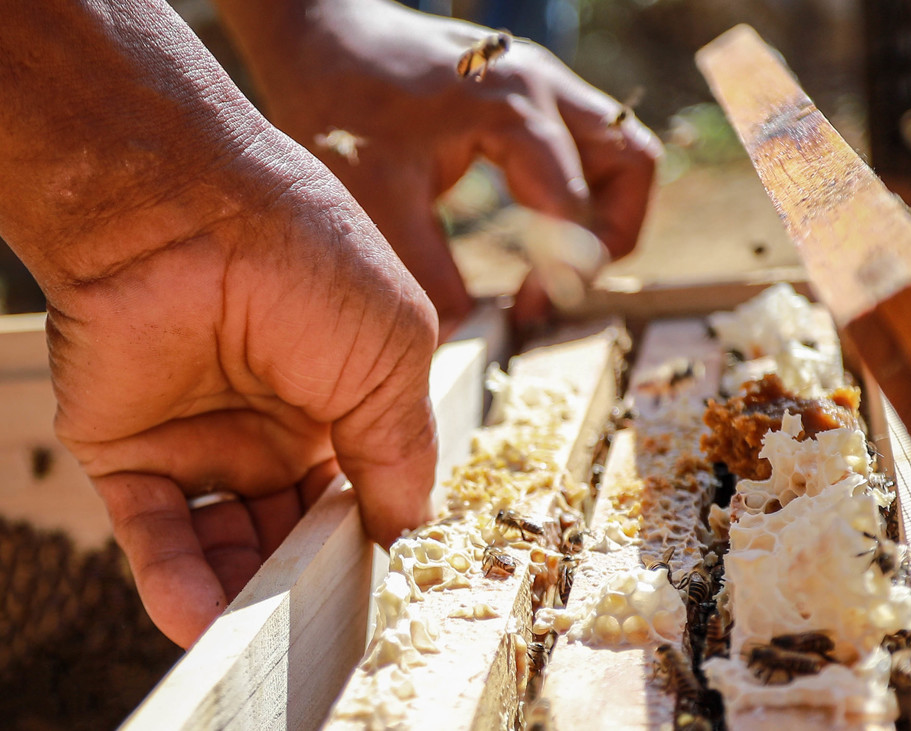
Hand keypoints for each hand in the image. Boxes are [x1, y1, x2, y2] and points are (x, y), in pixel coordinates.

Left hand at [0, 1, 438, 647]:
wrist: (183, 213)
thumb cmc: (309, 258)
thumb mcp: (394, 353)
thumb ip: (405, 449)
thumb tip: (410, 527)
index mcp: (345, 393)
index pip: (364, 485)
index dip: (375, 530)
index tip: (390, 577)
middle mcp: (275, 422)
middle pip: (296, 524)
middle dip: (313, 571)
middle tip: (331, 616)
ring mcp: (203, 439)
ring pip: (229, 540)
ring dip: (248, 591)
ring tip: (270, 632)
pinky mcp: (132, 452)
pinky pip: (156, 531)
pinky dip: (177, 581)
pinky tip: (205, 618)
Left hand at [214, 0, 661, 333]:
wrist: (318, 29)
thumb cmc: (340, 104)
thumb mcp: (376, 199)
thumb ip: (425, 272)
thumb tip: (465, 335)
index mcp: (513, 110)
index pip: (576, 207)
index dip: (563, 273)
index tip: (526, 314)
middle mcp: (544, 86)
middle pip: (633, 165)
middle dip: (610, 239)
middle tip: (560, 287)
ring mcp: (546, 80)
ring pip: (624, 149)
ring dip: (608, 211)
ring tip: (562, 261)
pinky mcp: (534, 87)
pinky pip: (592, 139)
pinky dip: (583, 188)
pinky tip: (537, 224)